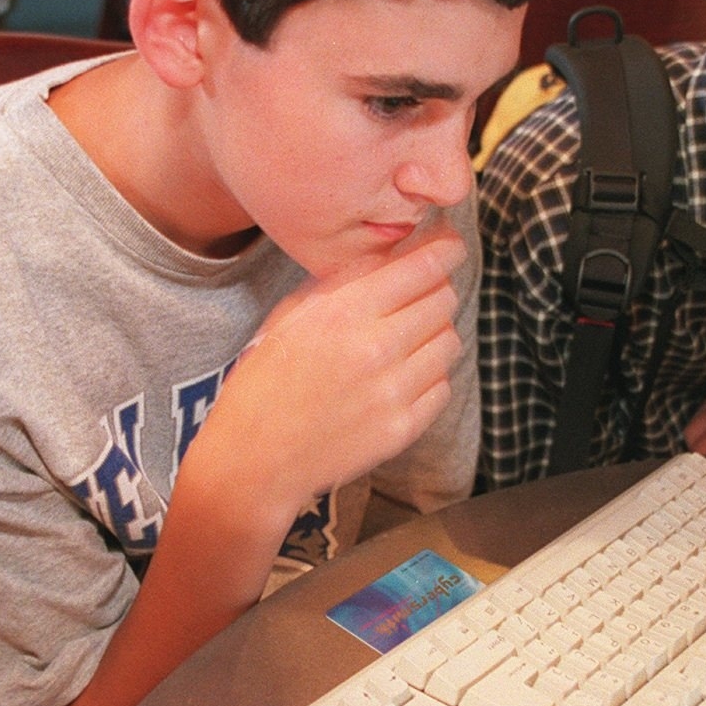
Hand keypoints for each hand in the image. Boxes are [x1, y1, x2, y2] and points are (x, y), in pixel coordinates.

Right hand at [193, 221, 464, 519]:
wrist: (255, 460)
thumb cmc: (265, 383)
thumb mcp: (292, 316)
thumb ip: (344, 281)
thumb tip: (394, 251)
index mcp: (343, 312)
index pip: (424, 266)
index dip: (445, 248)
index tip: (448, 245)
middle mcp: (376, 348)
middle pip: (444, 298)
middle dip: (435, 289)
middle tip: (417, 295)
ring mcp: (394, 391)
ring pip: (449, 341)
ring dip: (434, 333)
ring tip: (404, 341)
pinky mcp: (404, 427)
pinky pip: (443, 386)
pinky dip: (429, 376)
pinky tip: (399, 378)